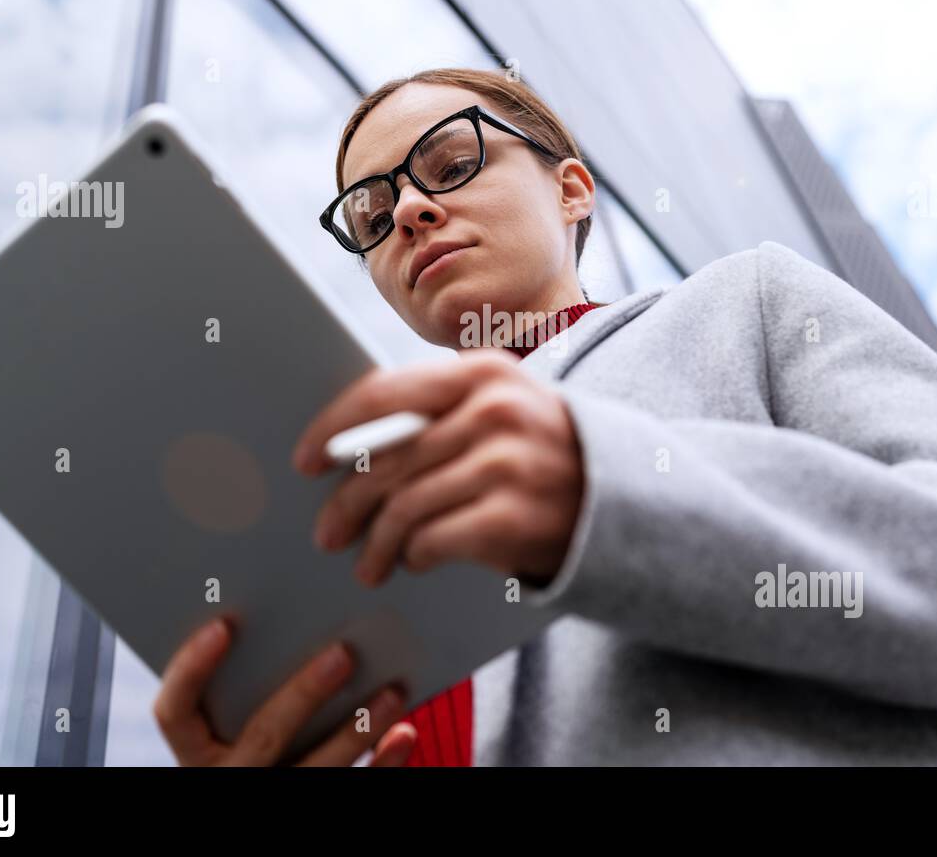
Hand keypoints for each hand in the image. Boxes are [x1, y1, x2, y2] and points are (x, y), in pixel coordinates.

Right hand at [154, 617, 415, 765]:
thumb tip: (280, 594)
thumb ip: (241, 672)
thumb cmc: (246, 728)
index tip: (223, 624)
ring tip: (394, 691)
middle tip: (343, 654)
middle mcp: (228, 775)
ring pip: (316, 768)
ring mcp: (269, 791)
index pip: (173, 712)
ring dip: (359, 729)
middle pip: (263, 735)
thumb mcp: (230, 710)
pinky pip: (354, 789)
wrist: (262, 779)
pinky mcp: (311, 805)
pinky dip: (384, 763)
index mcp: (195, 748)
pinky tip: (406, 733)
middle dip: (304, 694)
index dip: (192, 669)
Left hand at [293, 348, 584, 588]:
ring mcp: (505, 463)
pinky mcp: (513, 516)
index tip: (304, 460)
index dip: (333, 429)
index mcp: (481, 374)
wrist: (633, 500)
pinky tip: (415, 561)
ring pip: (403, 506)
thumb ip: (440, 414)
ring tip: (368, 564)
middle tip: (327, 533)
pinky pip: (433, 539)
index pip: (383, 393)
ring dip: (376, 543)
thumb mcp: (504, 408)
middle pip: (386, 459)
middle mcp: (492, 410)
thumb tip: (350, 444)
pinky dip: (415, 555)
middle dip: (346, 503)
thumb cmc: (547, 454)